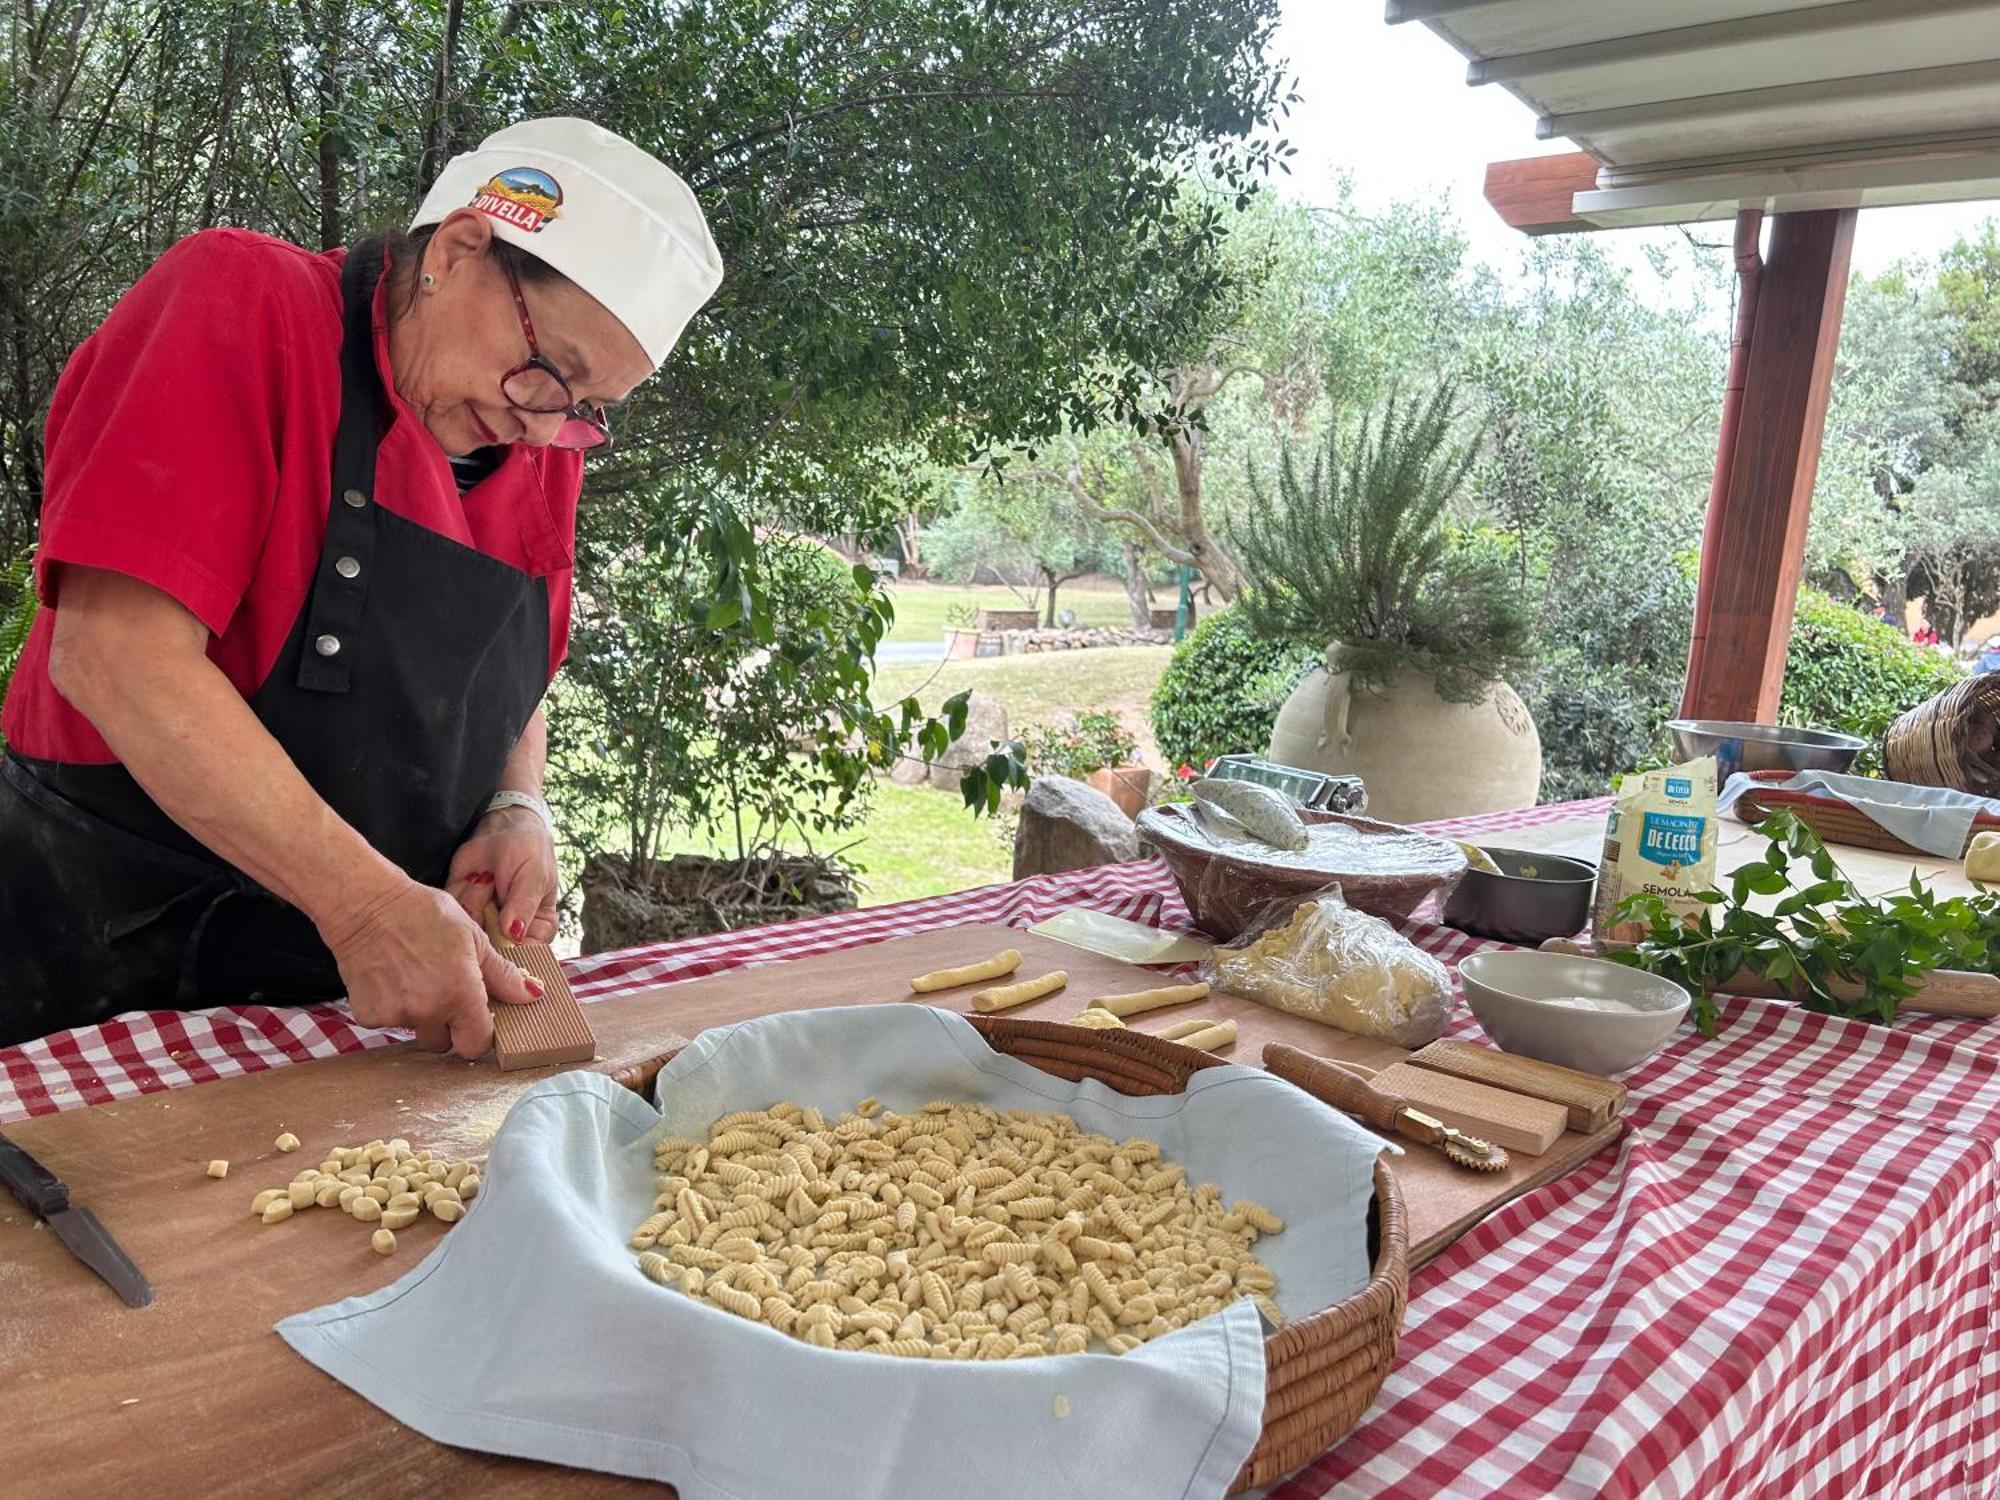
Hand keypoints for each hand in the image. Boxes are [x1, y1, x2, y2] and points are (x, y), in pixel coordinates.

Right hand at [319, 877, 540, 1056]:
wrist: (366, 906)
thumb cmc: (423, 914)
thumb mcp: (474, 938)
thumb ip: (503, 975)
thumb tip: (533, 996)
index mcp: (460, 994)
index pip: (477, 1043)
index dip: (480, 1032)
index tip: (478, 1017)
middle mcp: (428, 1011)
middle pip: (445, 1044)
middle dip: (449, 1026)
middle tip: (445, 992)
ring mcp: (396, 1015)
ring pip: (418, 1032)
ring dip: (422, 1016)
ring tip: (418, 978)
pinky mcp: (368, 1015)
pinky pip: (390, 1023)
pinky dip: (393, 1008)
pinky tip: (393, 978)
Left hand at [446, 805, 559, 945]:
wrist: (501, 828)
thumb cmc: (527, 851)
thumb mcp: (533, 876)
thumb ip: (523, 906)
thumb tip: (514, 935)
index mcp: (536, 928)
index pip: (528, 955)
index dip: (513, 955)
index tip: (502, 935)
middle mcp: (509, 931)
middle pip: (493, 950)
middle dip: (487, 920)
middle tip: (493, 888)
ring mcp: (484, 923)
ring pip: (470, 931)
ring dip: (475, 899)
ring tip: (487, 877)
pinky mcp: (461, 911)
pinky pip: (452, 915)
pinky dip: (461, 893)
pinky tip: (473, 877)